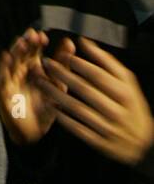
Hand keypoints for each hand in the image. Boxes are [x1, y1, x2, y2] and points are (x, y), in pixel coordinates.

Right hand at [0, 29, 71, 144]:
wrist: (34, 134)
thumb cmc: (45, 108)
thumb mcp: (57, 86)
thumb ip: (63, 65)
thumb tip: (69, 41)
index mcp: (33, 68)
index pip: (33, 51)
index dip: (37, 43)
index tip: (43, 36)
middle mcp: (20, 72)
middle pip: (21, 53)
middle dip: (26, 43)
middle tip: (32, 35)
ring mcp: (10, 81)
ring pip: (10, 62)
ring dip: (15, 51)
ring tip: (22, 42)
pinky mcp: (3, 92)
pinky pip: (2, 78)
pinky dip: (3, 67)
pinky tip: (5, 56)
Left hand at [41, 36, 153, 164]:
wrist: (143, 142)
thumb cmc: (131, 105)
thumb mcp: (127, 81)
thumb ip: (106, 61)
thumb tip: (84, 41)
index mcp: (124, 93)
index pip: (99, 75)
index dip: (80, 64)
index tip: (64, 54)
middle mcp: (116, 110)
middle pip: (85, 90)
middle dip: (62, 75)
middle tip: (46, 63)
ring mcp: (108, 128)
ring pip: (78, 109)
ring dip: (56, 94)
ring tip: (41, 82)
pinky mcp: (99, 142)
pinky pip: (78, 129)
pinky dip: (63, 118)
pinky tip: (51, 106)